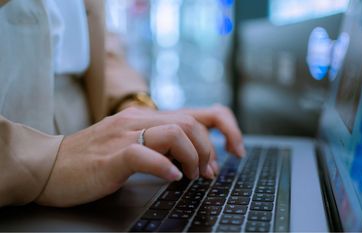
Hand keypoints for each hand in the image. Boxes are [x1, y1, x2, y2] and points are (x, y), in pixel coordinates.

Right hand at [35, 104, 243, 206]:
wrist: (50, 165)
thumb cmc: (93, 159)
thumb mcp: (134, 146)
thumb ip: (163, 145)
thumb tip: (194, 157)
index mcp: (148, 119)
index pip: (199, 112)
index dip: (226, 128)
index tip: (236, 149)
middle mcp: (140, 120)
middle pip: (193, 122)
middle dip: (210, 149)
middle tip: (207, 173)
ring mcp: (126, 135)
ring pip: (176, 132)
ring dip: (194, 157)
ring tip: (190, 176)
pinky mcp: (113, 155)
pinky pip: (146, 154)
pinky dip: (165, 167)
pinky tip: (172, 178)